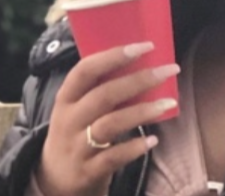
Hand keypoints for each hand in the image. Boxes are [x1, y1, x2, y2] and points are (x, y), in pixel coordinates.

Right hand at [36, 42, 179, 195]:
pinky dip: (134, 147)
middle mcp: (69, 119)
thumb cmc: (77, 129)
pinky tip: (153, 139)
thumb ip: (102, 86)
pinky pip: (113, 157)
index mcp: (66, 96)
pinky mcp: (87, 171)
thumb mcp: (78, 106)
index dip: (115, 56)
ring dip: (142, 111)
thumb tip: (144, 62)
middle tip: (169, 70)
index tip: (146, 46)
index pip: (86, 69)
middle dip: (140, 80)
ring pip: (110, 124)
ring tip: (169, 103)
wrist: (54, 179)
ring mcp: (76, 146)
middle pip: (104, 95)